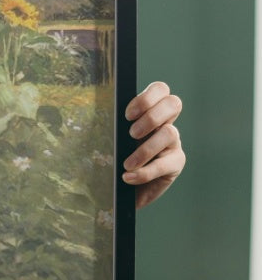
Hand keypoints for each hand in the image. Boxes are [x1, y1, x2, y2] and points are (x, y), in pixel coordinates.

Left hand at [122, 81, 184, 208]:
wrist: (120, 190)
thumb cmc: (113, 161)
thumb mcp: (111, 140)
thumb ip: (114, 127)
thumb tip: (102, 117)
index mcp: (149, 111)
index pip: (160, 89)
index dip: (147, 98)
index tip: (128, 115)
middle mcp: (165, 123)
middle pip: (173, 103)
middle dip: (151, 117)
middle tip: (132, 134)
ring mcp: (173, 143)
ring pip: (170, 133)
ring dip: (145, 149)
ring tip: (127, 164)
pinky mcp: (176, 163)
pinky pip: (166, 164)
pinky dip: (145, 172)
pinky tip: (128, 177)